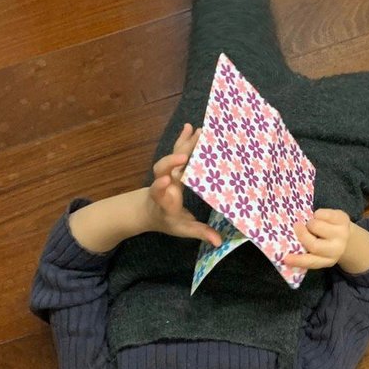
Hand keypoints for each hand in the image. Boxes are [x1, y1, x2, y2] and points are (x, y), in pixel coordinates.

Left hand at [145, 123, 222, 246]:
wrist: (149, 209)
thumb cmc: (167, 220)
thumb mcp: (182, 229)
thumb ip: (199, 232)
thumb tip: (219, 241)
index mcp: (164, 201)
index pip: (160, 194)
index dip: (161, 187)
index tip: (167, 181)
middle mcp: (164, 184)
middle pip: (163, 170)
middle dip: (172, 161)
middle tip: (184, 154)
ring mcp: (167, 172)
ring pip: (172, 157)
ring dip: (184, 145)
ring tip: (198, 133)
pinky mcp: (172, 165)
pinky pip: (177, 151)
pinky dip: (183, 139)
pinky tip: (191, 127)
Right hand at [285, 208, 351, 269]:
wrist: (347, 236)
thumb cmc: (325, 243)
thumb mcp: (319, 252)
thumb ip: (306, 250)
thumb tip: (289, 241)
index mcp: (327, 260)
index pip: (311, 262)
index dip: (298, 261)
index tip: (286, 258)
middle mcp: (336, 249)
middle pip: (313, 244)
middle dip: (302, 233)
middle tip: (297, 227)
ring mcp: (341, 234)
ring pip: (316, 226)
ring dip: (310, 223)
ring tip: (312, 224)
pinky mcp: (343, 219)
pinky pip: (322, 214)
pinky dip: (317, 214)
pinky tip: (320, 218)